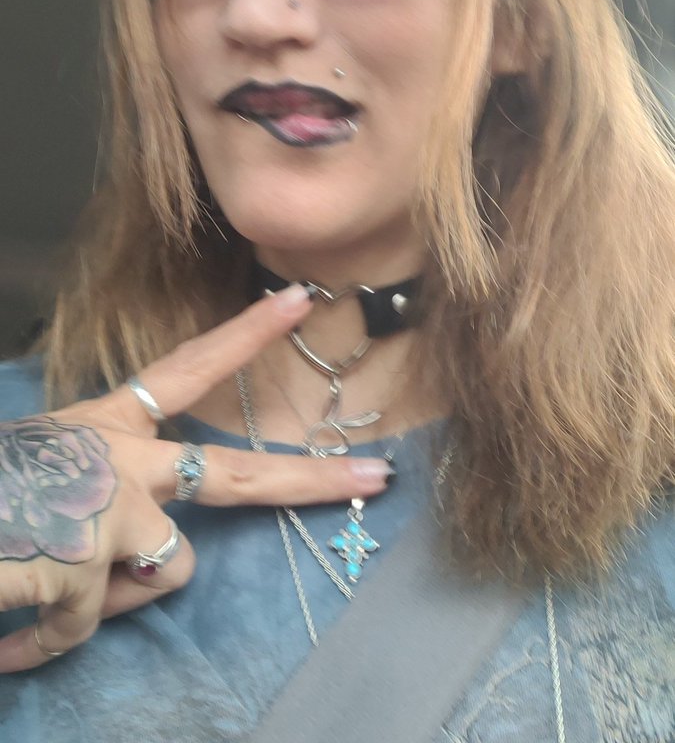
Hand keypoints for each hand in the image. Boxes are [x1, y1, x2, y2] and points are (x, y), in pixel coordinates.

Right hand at [0, 285, 390, 671]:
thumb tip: (145, 549)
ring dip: (114, 590)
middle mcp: (121, 457)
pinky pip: (98, 620)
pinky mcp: (92, 566)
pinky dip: (55, 634)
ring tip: (44, 585)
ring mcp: (114, 510)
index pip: (188, 367)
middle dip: (312, 476)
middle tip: (377, 477)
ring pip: (167, 567)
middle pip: (238, 471)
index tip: (300, 301)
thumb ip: (104, 489)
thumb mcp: (47, 465)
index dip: (247, 335)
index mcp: (105, 421)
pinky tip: (13, 626)